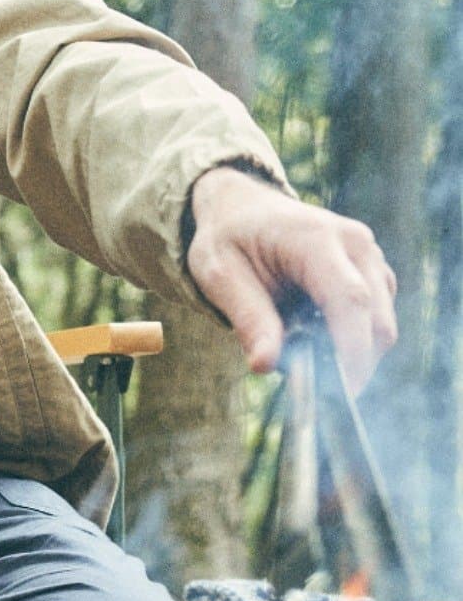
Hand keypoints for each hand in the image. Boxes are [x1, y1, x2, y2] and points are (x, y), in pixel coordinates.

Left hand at [187, 166, 396, 390]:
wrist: (241, 208)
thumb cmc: (228, 239)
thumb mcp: (220, 275)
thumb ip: (247, 318)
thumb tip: (266, 364)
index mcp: (317, 238)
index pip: (350, 299)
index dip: (352, 349)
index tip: (342, 391)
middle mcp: (355, 244)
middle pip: (376, 317)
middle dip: (354, 363)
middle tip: (314, 392)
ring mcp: (370, 258)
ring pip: (381, 324)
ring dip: (351, 353)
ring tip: (302, 355)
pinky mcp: (373, 274)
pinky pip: (375, 319)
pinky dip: (352, 341)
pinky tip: (313, 340)